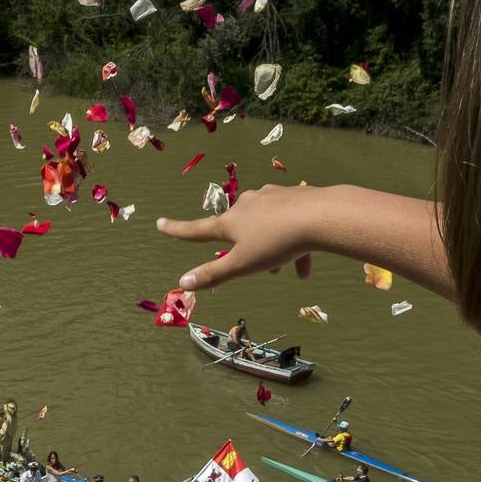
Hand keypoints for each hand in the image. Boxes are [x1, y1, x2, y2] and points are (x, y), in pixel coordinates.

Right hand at [156, 184, 320, 289]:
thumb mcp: (242, 264)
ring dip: (274, 249)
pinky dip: (295, 246)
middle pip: (240, 229)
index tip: (160, 223)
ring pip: (268, 227)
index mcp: (231, 222)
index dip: (177, 230)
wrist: (320, 216)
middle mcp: (248, 204)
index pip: (198, 229)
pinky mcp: (295, 198)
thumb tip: (181, 283)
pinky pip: (290, 224)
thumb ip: (213, 274)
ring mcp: (272, 198)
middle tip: (262, 267)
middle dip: (247, 249)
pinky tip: (306, 267)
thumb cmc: (276, 242)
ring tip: (287, 269)